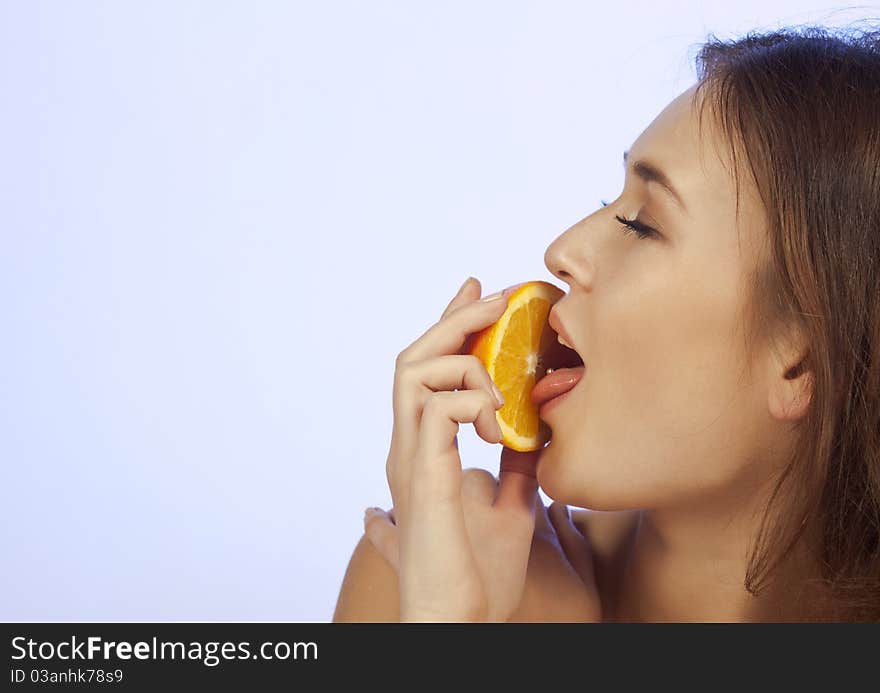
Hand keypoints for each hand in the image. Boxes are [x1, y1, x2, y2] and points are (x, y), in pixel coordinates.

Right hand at [370, 276, 539, 620]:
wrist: (461, 620)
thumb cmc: (480, 576)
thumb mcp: (511, 507)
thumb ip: (513, 469)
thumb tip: (529, 440)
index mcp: (423, 454)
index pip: (426, 375)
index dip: (449, 327)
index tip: (479, 291)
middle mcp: (408, 449)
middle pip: (411, 358)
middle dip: (454, 320)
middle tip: (496, 297)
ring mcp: (409, 460)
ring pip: (412, 371)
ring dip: (464, 362)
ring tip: (501, 390)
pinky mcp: (422, 475)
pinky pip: (435, 409)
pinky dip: (470, 401)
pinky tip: (498, 424)